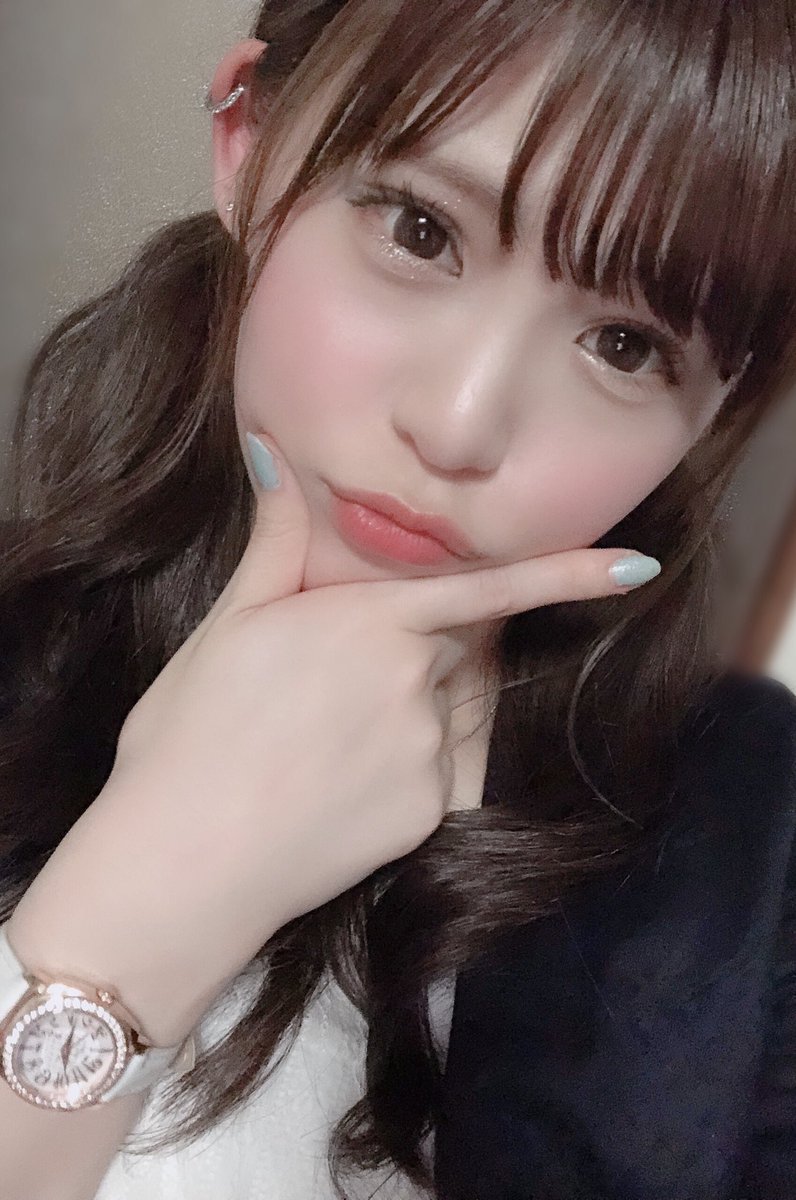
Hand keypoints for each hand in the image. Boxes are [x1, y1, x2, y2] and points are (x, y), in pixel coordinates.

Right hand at [7, 433, 653, 1045]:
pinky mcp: (429, 817)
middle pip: (460, 649)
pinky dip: (413, 761)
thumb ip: (276, 540)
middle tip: (349, 668)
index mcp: (372, 626)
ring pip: (454, 709)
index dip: (567, 576)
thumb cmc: (190, 735)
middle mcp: (417, 686)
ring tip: (332, 729)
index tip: (638, 569)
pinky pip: (443, 771)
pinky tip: (345, 778)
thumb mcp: (229, 625)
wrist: (182, 862)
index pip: (486, 591)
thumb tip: (273, 450)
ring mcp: (429, 756)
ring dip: (423, 699)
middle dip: (432, 643)